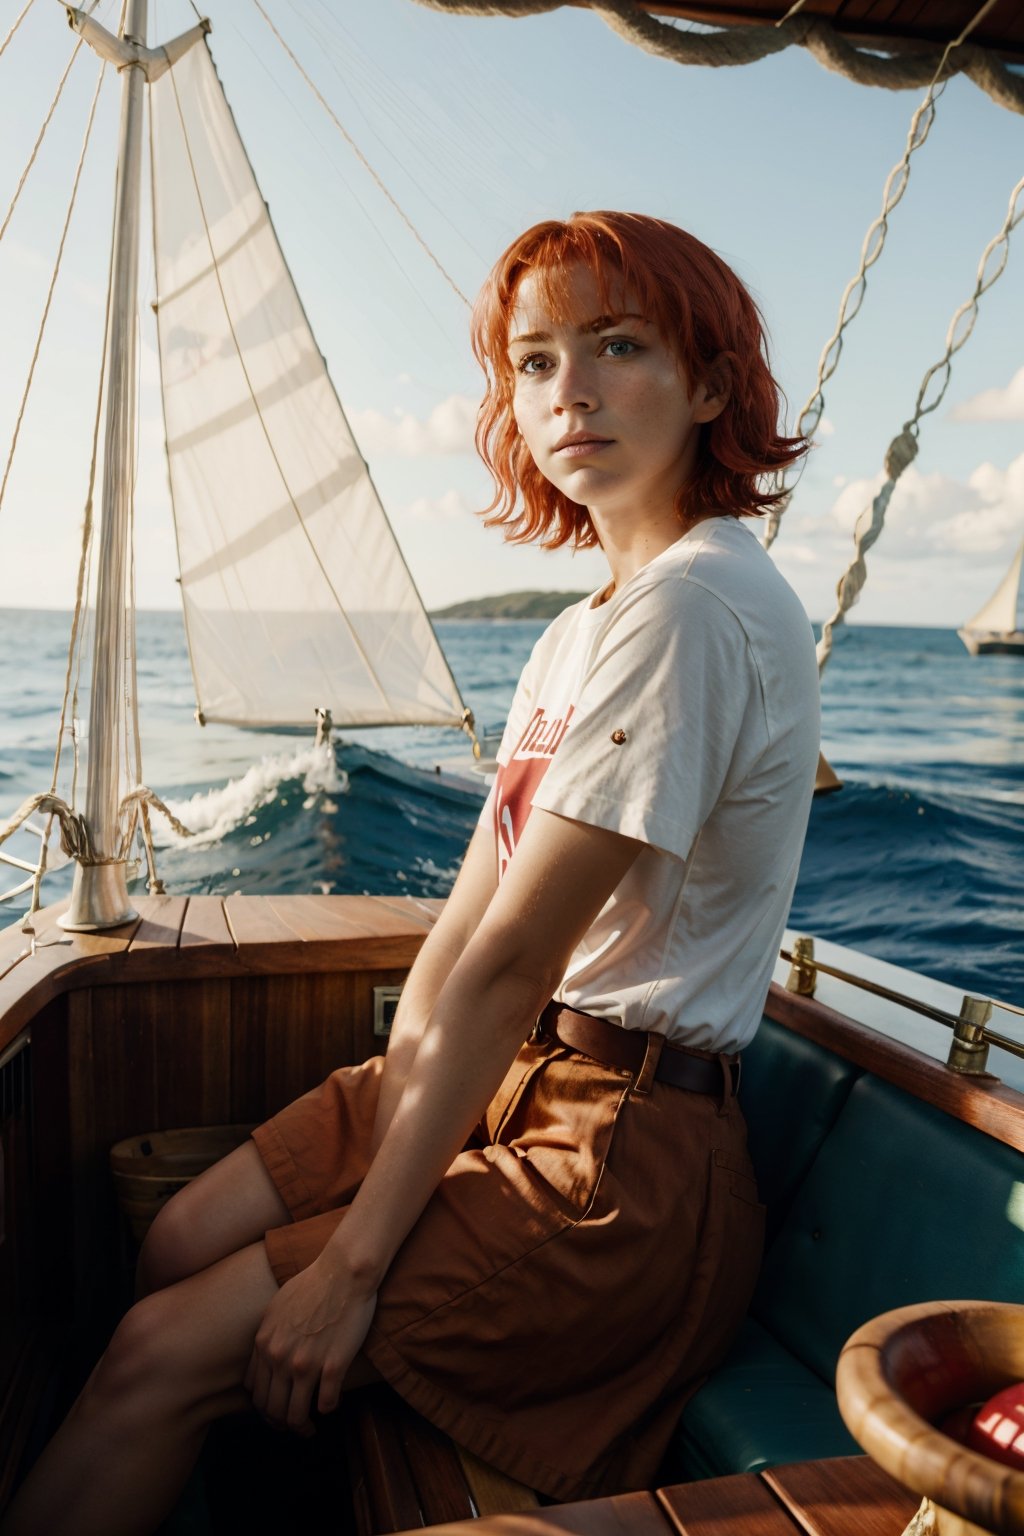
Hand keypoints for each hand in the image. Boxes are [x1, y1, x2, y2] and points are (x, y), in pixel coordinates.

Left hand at [244, 1258, 376, 1434]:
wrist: (343, 1272)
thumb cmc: (312, 1284)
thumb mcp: (275, 1309)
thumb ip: (266, 1338)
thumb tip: (262, 1360)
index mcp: (264, 1345)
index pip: (255, 1393)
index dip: (264, 1407)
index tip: (276, 1408)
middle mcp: (279, 1359)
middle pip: (271, 1410)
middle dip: (280, 1424)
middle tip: (292, 1425)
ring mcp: (305, 1365)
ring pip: (295, 1416)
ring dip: (301, 1427)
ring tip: (309, 1427)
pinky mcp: (333, 1367)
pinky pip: (326, 1404)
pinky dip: (327, 1409)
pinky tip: (331, 1402)